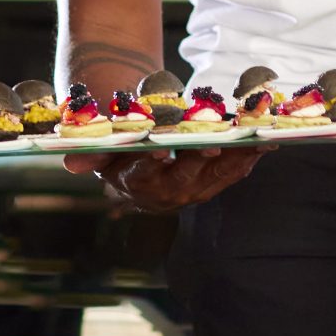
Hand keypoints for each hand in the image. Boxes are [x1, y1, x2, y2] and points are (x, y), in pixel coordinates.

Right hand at [62, 145, 265, 210]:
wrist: (136, 158)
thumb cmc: (119, 144)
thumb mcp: (102, 146)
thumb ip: (91, 153)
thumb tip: (70, 164)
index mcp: (134, 182)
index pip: (141, 174)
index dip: (149, 163)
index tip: (157, 150)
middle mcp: (163, 193)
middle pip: (184, 177)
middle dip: (199, 161)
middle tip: (213, 145)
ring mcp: (190, 191)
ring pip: (214, 177)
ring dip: (233, 160)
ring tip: (251, 143)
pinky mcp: (210, 185)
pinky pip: (231, 174)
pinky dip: (247, 160)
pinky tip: (264, 146)